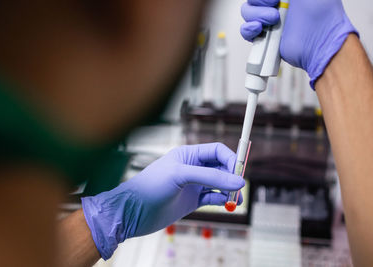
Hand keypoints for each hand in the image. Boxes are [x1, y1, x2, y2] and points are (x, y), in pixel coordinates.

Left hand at [81, 143, 244, 258]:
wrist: (133, 212)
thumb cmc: (150, 186)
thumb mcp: (181, 175)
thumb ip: (211, 177)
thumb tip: (238, 180)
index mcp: (188, 154)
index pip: (218, 151)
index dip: (231, 159)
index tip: (240, 171)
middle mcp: (192, 168)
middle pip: (221, 167)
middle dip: (232, 176)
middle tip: (240, 187)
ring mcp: (193, 185)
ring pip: (219, 184)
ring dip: (230, 190)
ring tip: (236, 199)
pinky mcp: (192, 201)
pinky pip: (213, 198)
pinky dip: (222, 200)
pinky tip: (225, 203)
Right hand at [240, 0, 357, 87]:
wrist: (321, 42)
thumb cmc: (324, 16)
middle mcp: (276, 5)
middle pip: (252, 0)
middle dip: (260, 1)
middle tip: (275, 6)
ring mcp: (269, 21)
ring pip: (247, 12)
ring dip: (256, 14)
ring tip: (273, 20)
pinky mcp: (264, 37)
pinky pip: (246, 31)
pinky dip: (248, 29)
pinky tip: (260, 28)